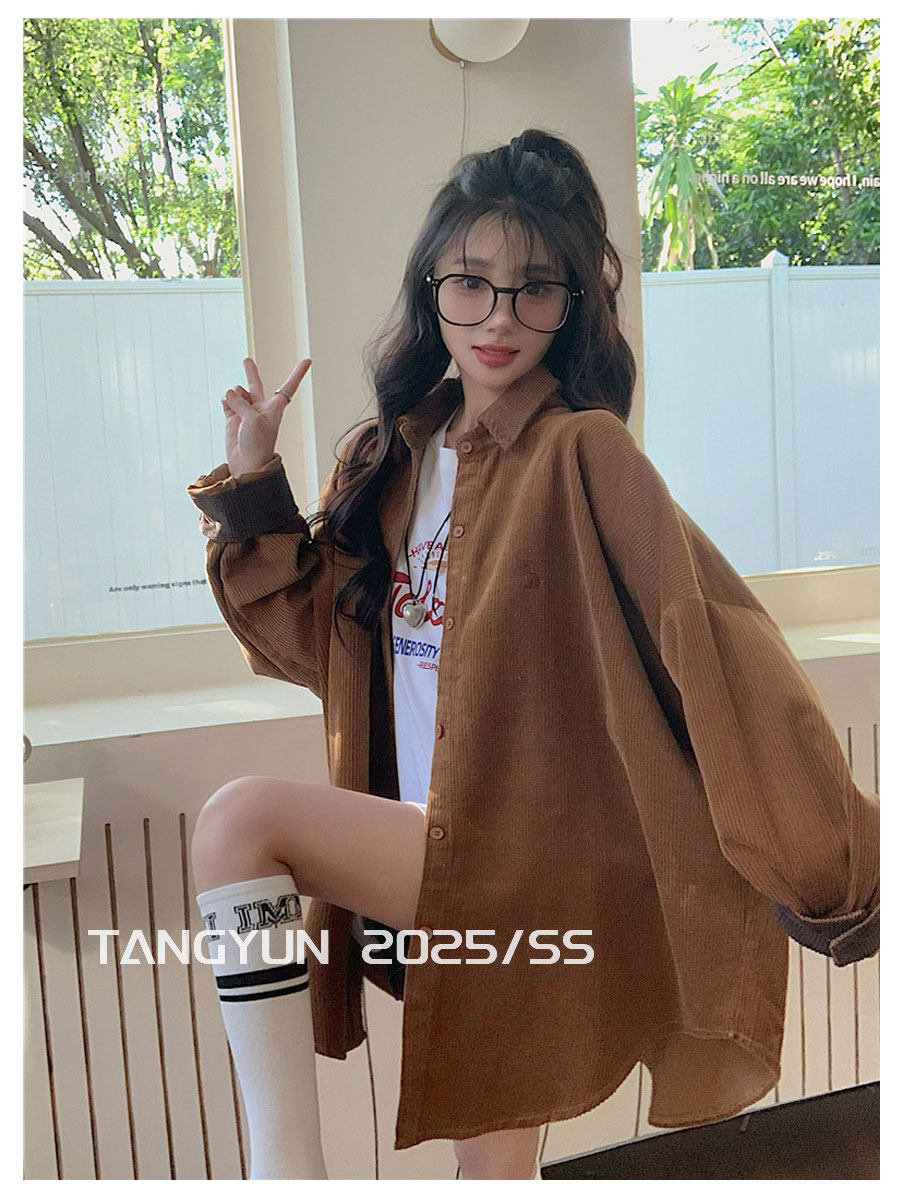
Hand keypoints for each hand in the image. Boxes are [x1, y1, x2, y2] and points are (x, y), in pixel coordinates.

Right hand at [222, 356, 311, 477]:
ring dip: (234, 394)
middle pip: (256, 386)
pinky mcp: (233, 420)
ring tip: (233, 401)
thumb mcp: (253, 419)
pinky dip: (226, 401)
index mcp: (274, 408)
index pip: (289, 386)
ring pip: (237, 393)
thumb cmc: (258, 445)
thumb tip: (229, 393)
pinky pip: (227, 403)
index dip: (298, 372)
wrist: (247, 465)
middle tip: (247, 360)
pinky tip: (225, 402)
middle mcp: (260, 408)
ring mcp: (245, 413)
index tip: (308, 360)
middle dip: (251, 373)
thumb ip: (241, 402)